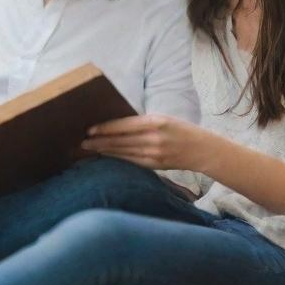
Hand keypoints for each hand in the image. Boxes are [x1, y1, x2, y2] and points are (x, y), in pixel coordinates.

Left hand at [82, 114, 209, 171]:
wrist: (202, 149)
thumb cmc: (181, 129)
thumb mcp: (163, 118)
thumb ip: (142, 122)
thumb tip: (116, 124)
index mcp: (156, 122)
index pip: (123, 125)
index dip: (105, 128)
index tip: (90, 129)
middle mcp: (154, 138)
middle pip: (120, 140)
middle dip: (99, 142)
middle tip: (82, 142)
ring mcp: (155, 154)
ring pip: (123, 152)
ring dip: (105, 151)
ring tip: (91, 149)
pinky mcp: (155, 165)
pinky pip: (131, 162)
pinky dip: (118, 158)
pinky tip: (107, 157)